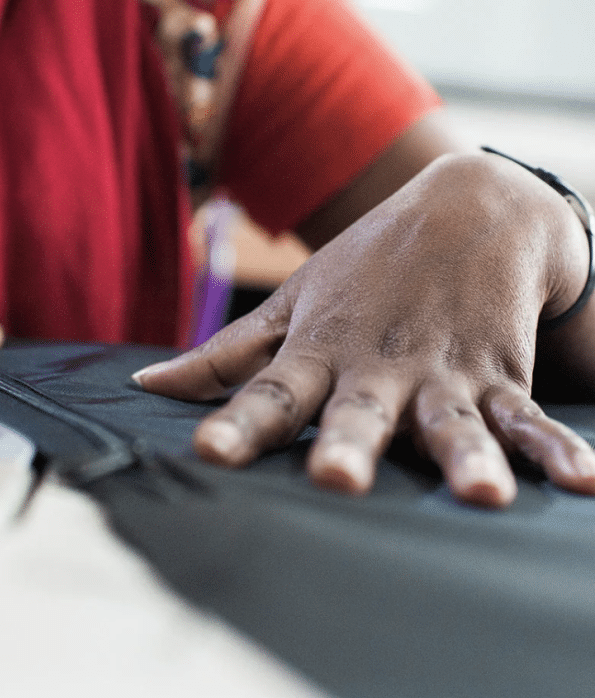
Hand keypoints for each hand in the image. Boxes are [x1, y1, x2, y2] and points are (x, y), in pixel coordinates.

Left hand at [135, 154, 594, 506]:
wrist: (465, 205)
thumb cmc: (366, 267)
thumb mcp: (294, 303)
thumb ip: (226, 354)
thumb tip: (146, 384)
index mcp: (320, 349)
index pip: (271, 392)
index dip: (238, 423)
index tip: (208, 455)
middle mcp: (379, 363)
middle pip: (360, 409)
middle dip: (350, 443)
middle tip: (338, 479)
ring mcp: (443, 368)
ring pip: (451, 417)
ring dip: (465, 452)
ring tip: (481, 492)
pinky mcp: (498, 370)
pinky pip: (527, 414)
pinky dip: (554, 444)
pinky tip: (583, 479)